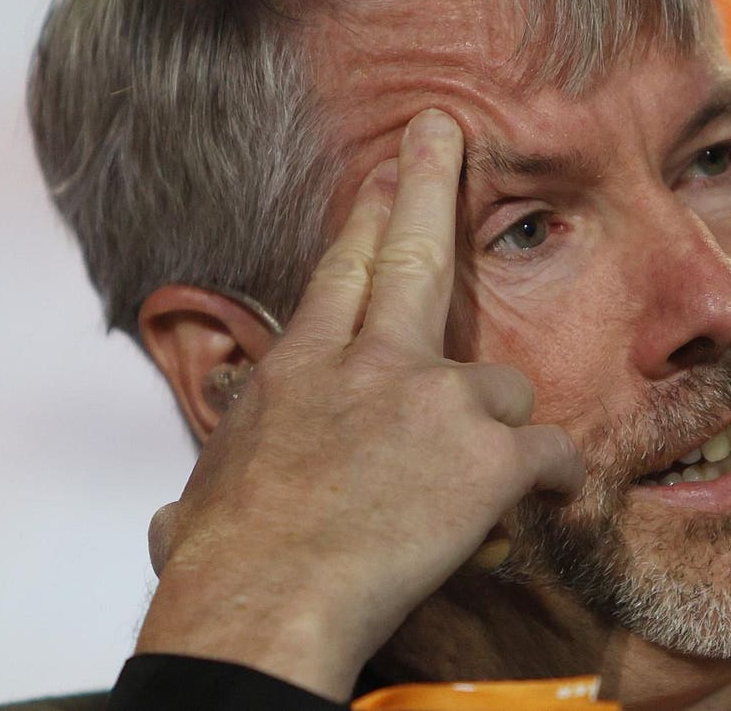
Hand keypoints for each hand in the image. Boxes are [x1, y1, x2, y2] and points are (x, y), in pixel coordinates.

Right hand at [134, 108, 584, 700]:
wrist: (265, 600)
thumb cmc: (224, 567)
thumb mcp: (203, 502)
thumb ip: (213, 490)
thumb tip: (173, 524)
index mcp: (301, 372)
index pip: (339, 276)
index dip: (365, 220)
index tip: (380, 176)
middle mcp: (369, 366)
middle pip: (411, 255)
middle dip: (428, 183)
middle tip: (443, 131)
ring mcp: (434, 400)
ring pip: (500, 383)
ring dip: (495, 423)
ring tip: (477, 470)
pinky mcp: (488, 455)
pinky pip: (549, 452)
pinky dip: (556, 476)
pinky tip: (554, 494)